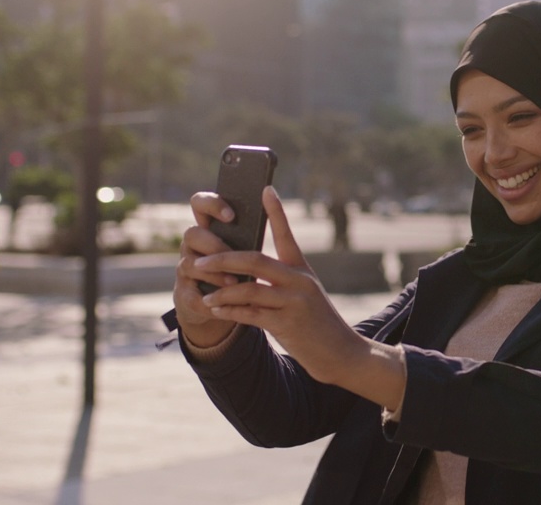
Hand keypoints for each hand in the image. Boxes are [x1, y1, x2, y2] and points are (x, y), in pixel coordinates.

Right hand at [172, 190, 242, 346]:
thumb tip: (272, 210)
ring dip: (213, 273)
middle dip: (213, 244)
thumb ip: (251, 235)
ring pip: (189, 264)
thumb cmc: (240, 270)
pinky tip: (225, 304)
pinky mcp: (185, 295)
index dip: (212, 204)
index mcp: (209, 229)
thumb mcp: (246, 251)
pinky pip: (193, 295)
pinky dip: (210, 299)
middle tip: (231, 253)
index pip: (200, 203)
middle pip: (192, 233)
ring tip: (233, 281)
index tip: (232, 215)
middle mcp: (193, 246)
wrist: (222, 307)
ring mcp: (186, 270)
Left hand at [191, 188, 400, 401]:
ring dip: (221, 293)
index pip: (286, 235)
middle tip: (199, 261)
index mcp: (303, 269)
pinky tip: (216, 311)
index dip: (276, 212)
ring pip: (248, 289)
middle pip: (255, 260)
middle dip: (223, 259)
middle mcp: (300, 281)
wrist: (341, 352)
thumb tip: (245, 273)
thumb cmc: (318, 322)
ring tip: (205, 296)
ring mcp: (294, 303)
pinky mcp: (287, 325)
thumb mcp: (306, 294)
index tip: (265, 190)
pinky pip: (250, 315)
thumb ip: (282, 281)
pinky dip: (230, 312)